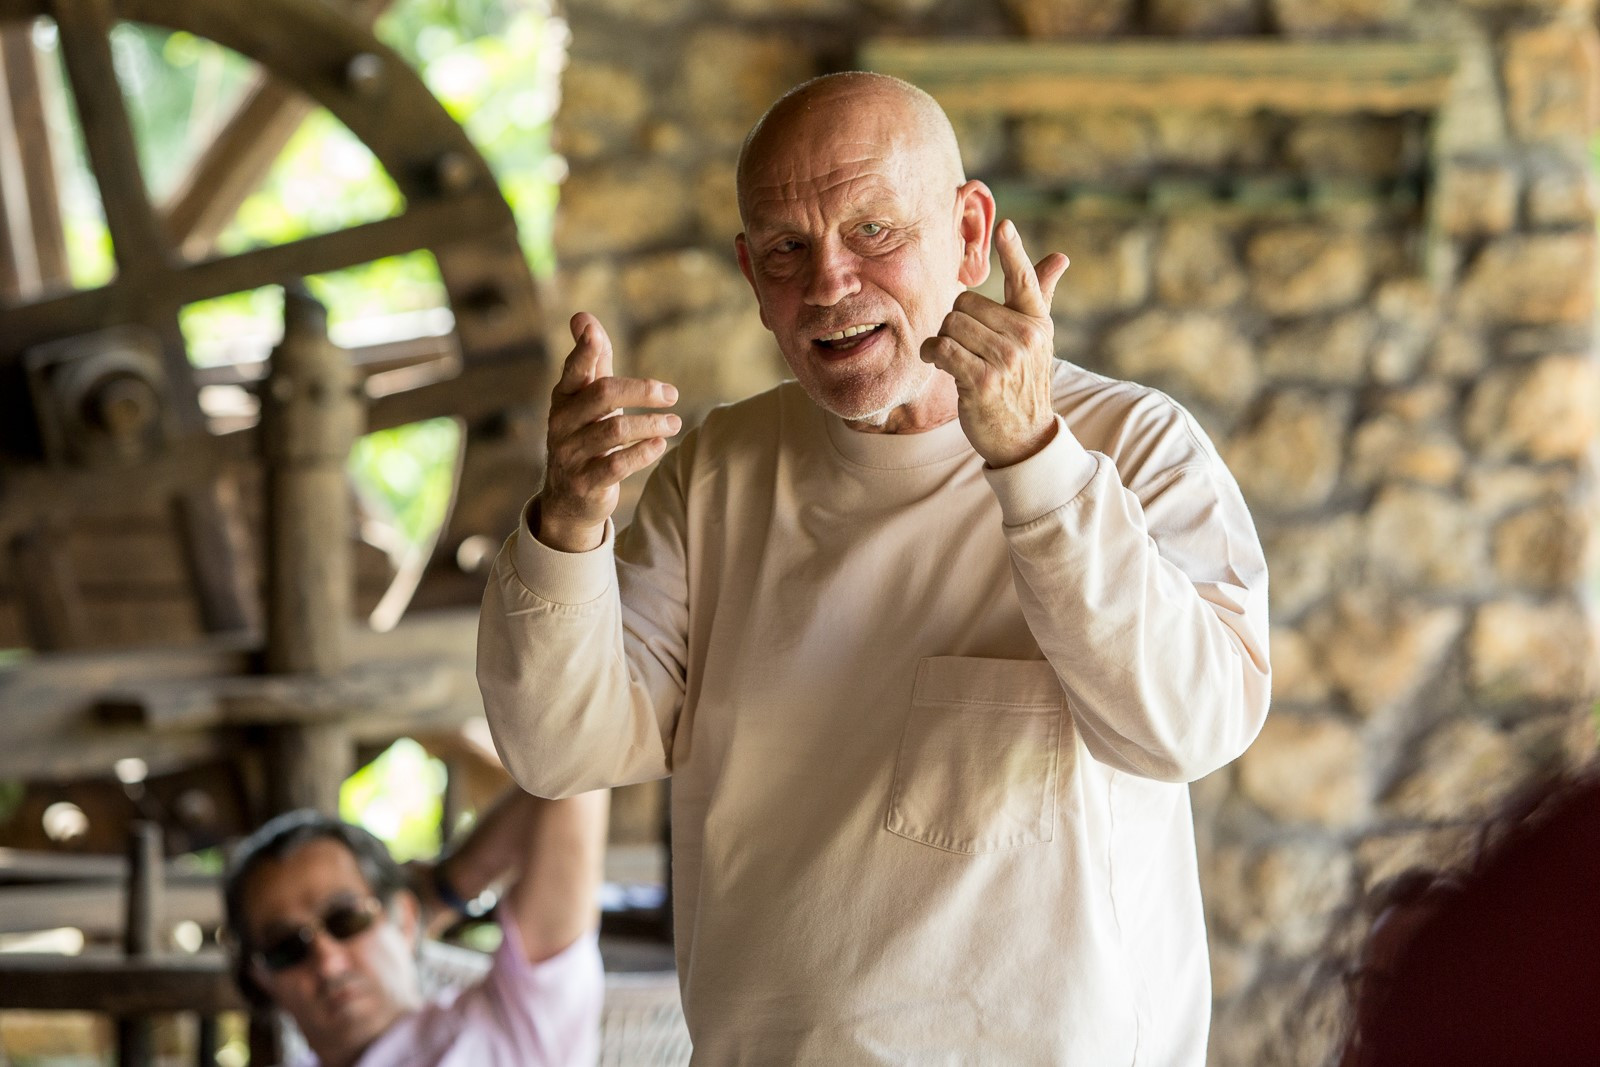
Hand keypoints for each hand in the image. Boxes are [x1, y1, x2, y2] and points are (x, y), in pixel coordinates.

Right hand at [539, 313, 680, 551]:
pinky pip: (616, 464)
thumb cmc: (586, 435)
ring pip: (614, 430)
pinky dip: (643, 453)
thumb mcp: (588, 400)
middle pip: (603, 395)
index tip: (594, 333)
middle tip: (672, 394)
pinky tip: (661, 445)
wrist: (570, 498)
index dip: (584, 351)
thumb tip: (584, 317)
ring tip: (675, 423)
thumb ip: (594, 361)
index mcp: (563, 398)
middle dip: (642, 391)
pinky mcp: (585, 483)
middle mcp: (561, 424)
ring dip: (651, 424)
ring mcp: (570, 454)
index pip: (574, 370)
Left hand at [920, 219, 1068, 467]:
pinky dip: (933, 354)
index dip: (1013, 251)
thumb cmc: (1023, 381)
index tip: (1004, 225)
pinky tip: (937, 362)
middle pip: (965, 304)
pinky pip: (943, 348)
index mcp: (1037, 322)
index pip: (1024, 280)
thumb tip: (1061, 256)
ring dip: (941, 340)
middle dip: (955, 323)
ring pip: (951, 325)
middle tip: (964, 344)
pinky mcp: (983, 380)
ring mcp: (1006, 360)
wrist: (1023, 436)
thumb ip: (1040, 295)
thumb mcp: (1037, 338)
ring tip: (950, 356)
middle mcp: (1025, 337)